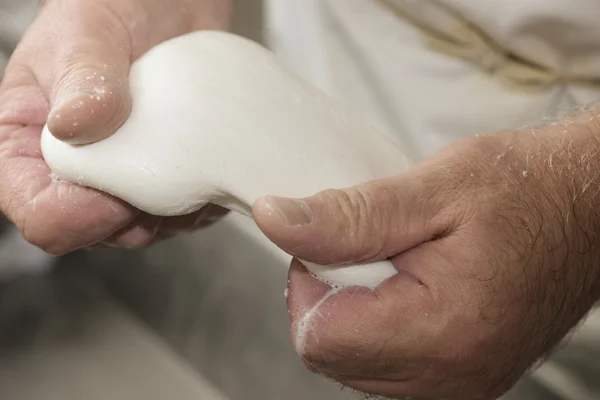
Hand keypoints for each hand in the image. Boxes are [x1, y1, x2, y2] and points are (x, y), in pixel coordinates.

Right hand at [0, 0, 230, 253]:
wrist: (168, 6)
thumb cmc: (115, 8)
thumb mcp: (89, 30)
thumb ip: (81, 77)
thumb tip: (75, 126)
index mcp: (27, 144)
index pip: (39, 213)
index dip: (78, 216)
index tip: (118, 191)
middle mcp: (72, 172)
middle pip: (96, 232)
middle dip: (133, 215)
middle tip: (166, 167)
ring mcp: (121, 180)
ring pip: (144, 229)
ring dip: (173, 210)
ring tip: (191, 160)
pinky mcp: (163, 179)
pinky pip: (182, 215)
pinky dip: (199, 201)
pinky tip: (208, 165)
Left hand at [253, 112, 599, 399]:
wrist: (589, 207)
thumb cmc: (527, 190)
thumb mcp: (433, 187)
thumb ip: (348, 215)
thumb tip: (276, 220)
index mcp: (444, 330)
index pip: (318, 337)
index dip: (306, 281)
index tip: (334, 241)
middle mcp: (452, 376)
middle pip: (330, 355)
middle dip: (329, 295)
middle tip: (372, 245)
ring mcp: (459, 384)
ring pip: (353, 362)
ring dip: (354, 308)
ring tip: (397, 261)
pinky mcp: (461, 377)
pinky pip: (386, 363)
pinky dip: (378, 322)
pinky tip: (408, 283)